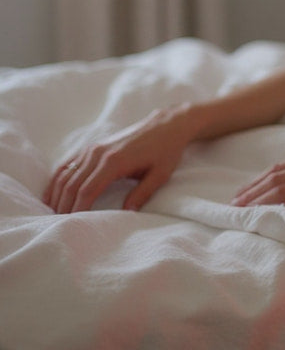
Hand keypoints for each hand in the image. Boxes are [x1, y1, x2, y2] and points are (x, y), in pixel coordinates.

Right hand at [43, 105, 194, 213]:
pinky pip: (68, 164)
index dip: (78, 208)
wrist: (166, 126)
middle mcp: (98, 154)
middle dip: (63, 205)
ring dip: (56, 194)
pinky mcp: (92, 147)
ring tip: (52, 213)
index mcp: (114, 162)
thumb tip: (126, 213)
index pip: (87, 190)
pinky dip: (57, 179)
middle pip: (72, 184)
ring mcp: (93, 149)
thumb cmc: (166, 151)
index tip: (72, 223)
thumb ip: (142, 194)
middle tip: (58, 224)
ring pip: (65, 174)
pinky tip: (53, 193)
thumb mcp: (160, 175)